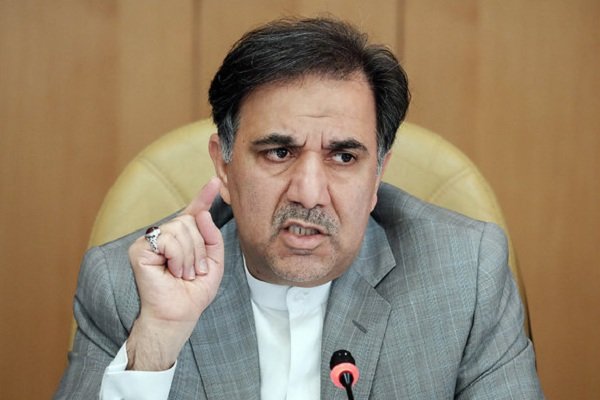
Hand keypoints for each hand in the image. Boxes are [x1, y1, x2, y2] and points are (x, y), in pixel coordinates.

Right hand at [126, 177, 224, 369]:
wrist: (179, 314)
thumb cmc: (193, 292)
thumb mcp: (214, 262)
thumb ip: (212, 237)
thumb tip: (202, 214)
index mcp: (182, 238)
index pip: (193, 213)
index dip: (204, 196)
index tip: (215, 182)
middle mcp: (165, 236)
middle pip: (190, 222)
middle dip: (200, 249)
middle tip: (193, 271)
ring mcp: (151, 240)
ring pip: (181, 229)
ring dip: (190, 257)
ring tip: (182, 274)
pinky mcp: (140, 249)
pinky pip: (169, 240)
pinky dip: (178, 258)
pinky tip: (172, 271)